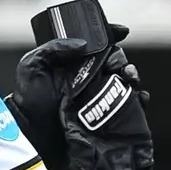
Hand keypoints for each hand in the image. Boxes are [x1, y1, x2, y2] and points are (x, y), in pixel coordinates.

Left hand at [7, 23, 154, 169]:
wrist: (34, 138)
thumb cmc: (30, 102)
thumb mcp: (33, 67)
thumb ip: (53, 48)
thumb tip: (84, 43)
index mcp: (74, 63)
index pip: (97, 44)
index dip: (111, 34)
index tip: (122, 31)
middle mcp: (89, 78)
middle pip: (116, 61)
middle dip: (123, 60)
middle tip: (120, 66)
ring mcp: (99, 98)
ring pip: (126, 81)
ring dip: (133, 77)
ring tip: (131, 80)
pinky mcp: (108, 117)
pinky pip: (131, 107)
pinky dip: (140, 100)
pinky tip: (140, 99)